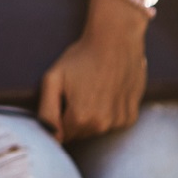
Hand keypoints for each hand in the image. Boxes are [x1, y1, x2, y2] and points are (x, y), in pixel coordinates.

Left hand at [37, 0, 146, 142]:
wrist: (116, 39)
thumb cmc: (82, 56)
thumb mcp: (53, 79)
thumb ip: (46, 112)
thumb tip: (49, 137)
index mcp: (80, 118)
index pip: (60, 135)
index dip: (57, 119)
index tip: (61, 102)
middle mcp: (101, 125)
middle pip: (78, 133)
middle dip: (73, 118)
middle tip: (76, 92)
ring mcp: (118, 122)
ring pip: (96, 129)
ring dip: (91, 116)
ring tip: (92, 89)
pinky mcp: (131, 116)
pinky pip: (112, 122)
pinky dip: (108, 112)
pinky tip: (107, 92)